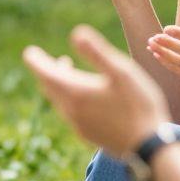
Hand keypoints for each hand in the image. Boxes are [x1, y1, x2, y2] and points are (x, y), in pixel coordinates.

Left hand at [24, 25, 168, 156]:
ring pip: (59, 100)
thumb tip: (76, 32)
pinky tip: (84, 96)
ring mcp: (79, 125)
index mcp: (75, 92)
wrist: (149, 148)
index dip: (35, 61)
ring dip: (58, 84)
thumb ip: (97, 52)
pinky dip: (68, 98)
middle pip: (49, 87)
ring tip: (68, 70)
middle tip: (43, 59)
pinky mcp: (88, 135)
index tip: (29, 52)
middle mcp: (71, 110)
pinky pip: (69, 113)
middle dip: (46, 71)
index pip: (45, 73)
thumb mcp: (121, 72)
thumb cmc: (139, 105)